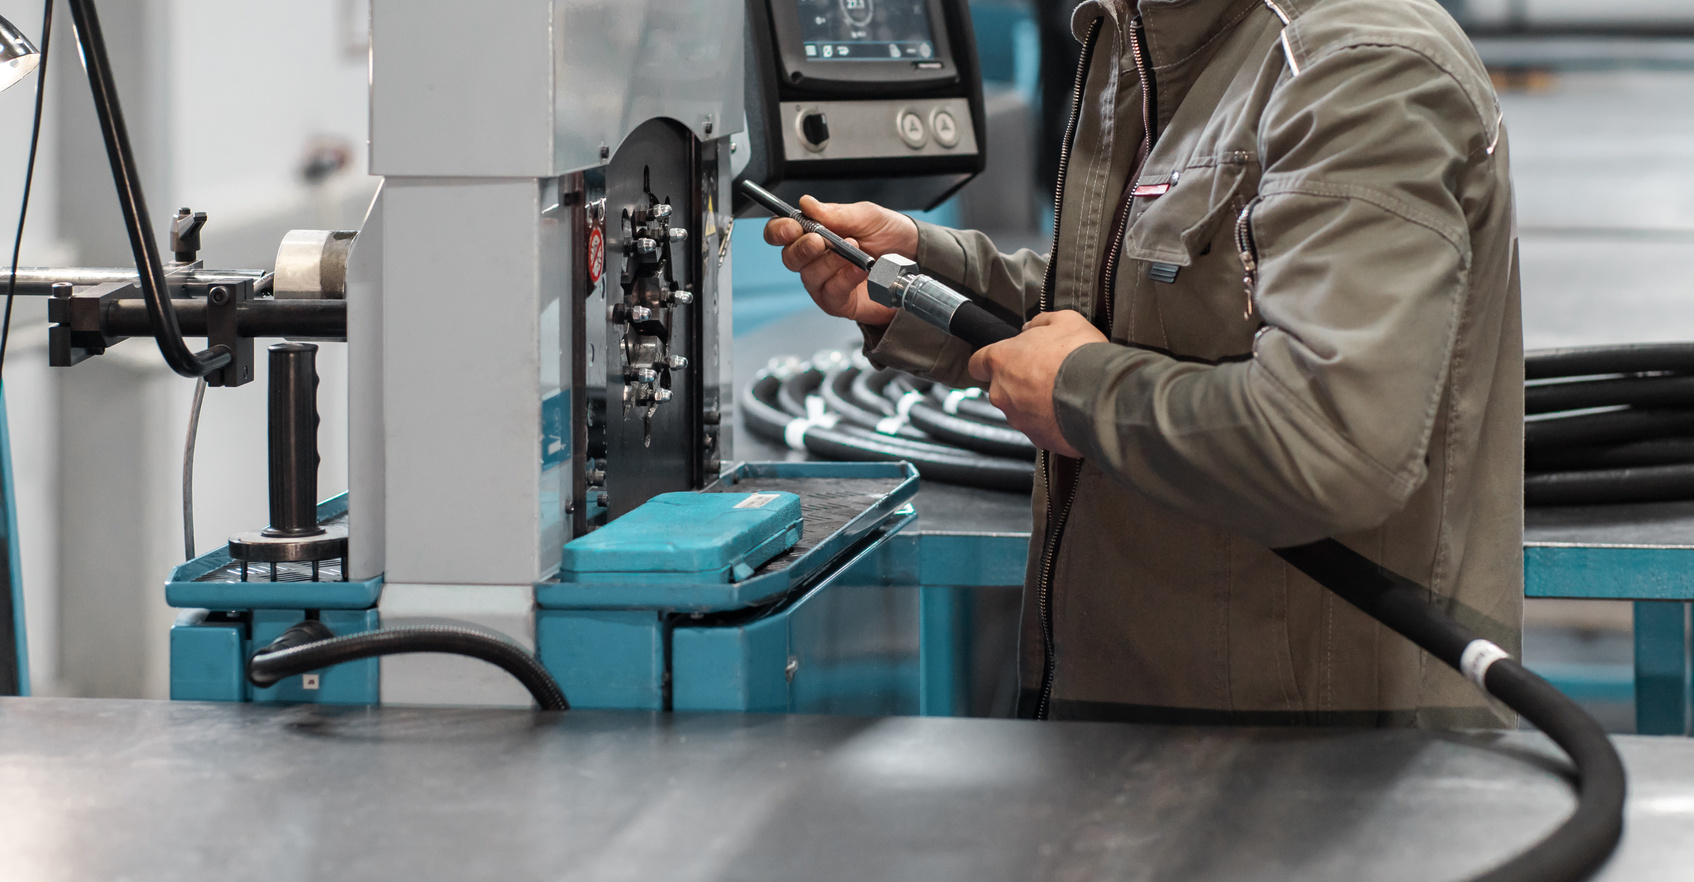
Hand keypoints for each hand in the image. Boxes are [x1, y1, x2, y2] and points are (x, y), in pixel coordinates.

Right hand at [763, 196, 916, 326]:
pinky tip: (859, 269)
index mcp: (816, 232)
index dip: (780, 230)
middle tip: (820, 240)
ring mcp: (825, 282)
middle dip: (802, 248)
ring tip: (854, 250)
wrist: (918, 260)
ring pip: (809, 275)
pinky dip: (844, 278)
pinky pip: (831, 292)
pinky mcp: (839, 302)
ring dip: (829, 262)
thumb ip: (836, 213)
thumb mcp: (868, 216)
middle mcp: (815, 258)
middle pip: (789, 257)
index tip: (792, 226)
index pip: (782, 232)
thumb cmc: (891, 236)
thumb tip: (806, 204)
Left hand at [968, 311, 1107, 458]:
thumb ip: (1041, 323)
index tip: (1001, 362)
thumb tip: (1033, 327)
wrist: (1099, 395)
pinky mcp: (1037, 439)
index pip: (977, 363)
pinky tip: (1070, 411)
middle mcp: (1002, 392)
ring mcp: (1018, 419)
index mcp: (1002, 360)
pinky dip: (1052, 422)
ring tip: (1064, 393)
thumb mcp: (1064, 320)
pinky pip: (1040, 428)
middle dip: (1020, 383)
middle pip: (1002, 388)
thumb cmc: (1078, 355)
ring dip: (1036, 403)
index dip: (989, 362)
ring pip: (1020, 411)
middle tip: (1047, 374)